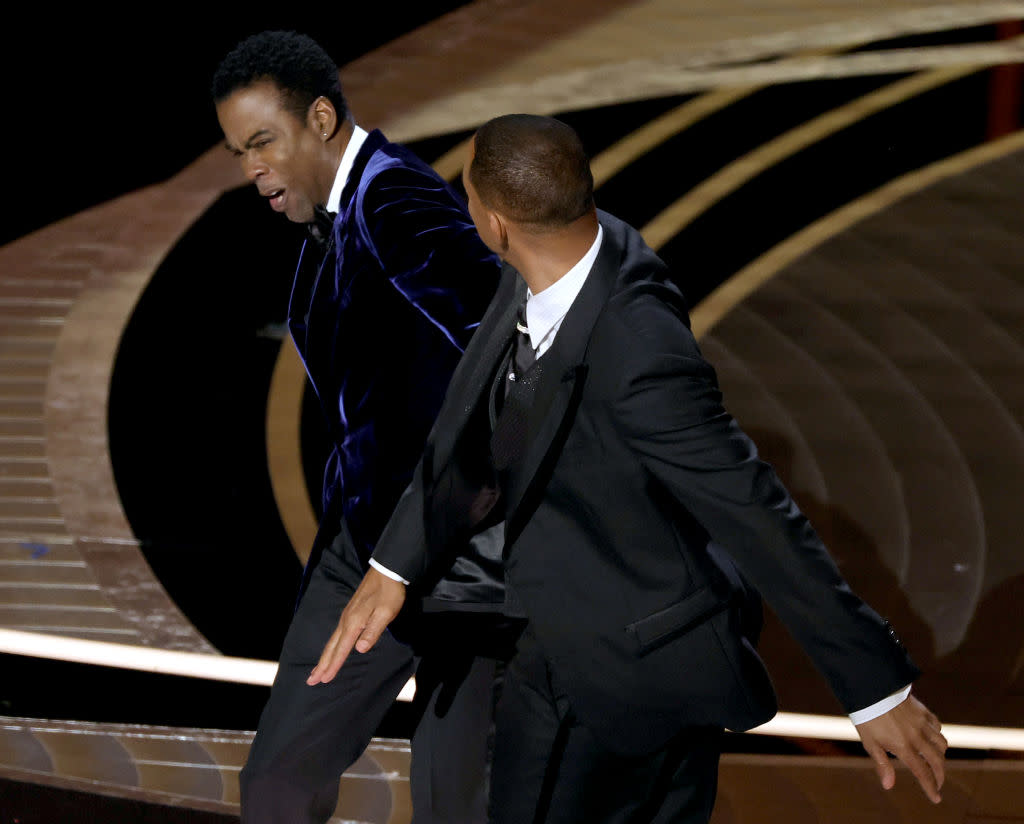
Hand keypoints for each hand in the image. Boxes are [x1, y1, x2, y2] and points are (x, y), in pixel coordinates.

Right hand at [306, 567, 406, 684]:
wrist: (386, 571)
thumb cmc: (389, 592)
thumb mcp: (386, 612)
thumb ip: (373, 631)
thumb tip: (359, 649)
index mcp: (354, 623)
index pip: (342, 650)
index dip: (333, 666)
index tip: (323, 680)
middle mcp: (346, 620)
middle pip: (331, 647)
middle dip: (322, 665)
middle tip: (311, 681)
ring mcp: (347, 616)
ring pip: (332, 641)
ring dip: (324, 657)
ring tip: (317, 670)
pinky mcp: (350, 612)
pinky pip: (337, 634)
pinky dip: (331, 646)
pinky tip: (332, 649)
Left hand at [855, 694, 947, 802]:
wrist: (870, 688)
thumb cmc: (867, 716)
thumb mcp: (870, 742)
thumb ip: (882, 764)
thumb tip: (889, 786)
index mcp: (904, 747)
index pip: (923, 773)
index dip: (931, 788)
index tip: (936, 798)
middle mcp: (917, 737)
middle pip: (937, 761)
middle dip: (940, 776)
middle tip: (937, 783)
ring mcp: (922, 723)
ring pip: (941, 744)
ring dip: (941, 756)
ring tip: (935, 762)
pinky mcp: (923, 711)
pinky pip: (937, 727)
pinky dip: (938, 736)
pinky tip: (932, 738)